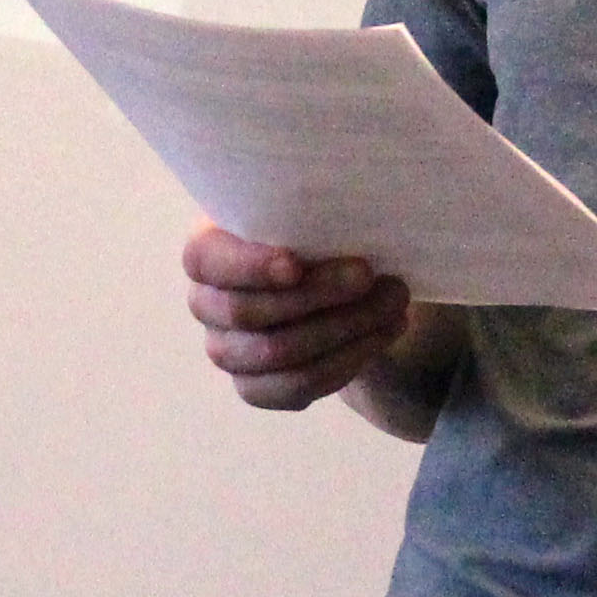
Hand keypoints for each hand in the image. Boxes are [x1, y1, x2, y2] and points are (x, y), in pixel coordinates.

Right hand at [183, 221, 412, 411]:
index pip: (205, 260)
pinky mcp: (255, 386)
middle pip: (246, 311)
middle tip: (369, 276)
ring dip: (342, 330)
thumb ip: (314, 210)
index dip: (247, 266)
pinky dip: (345, 363)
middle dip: (316, 294)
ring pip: (276, 353)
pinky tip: (380, 335)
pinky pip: (294, 386)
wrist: (339, 282)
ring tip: (392, 306)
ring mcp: (226, 350)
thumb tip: (347, 218)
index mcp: (207, 249)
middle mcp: (206, 303)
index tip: (295, 265)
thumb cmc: (319, 233)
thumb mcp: (314, 210)